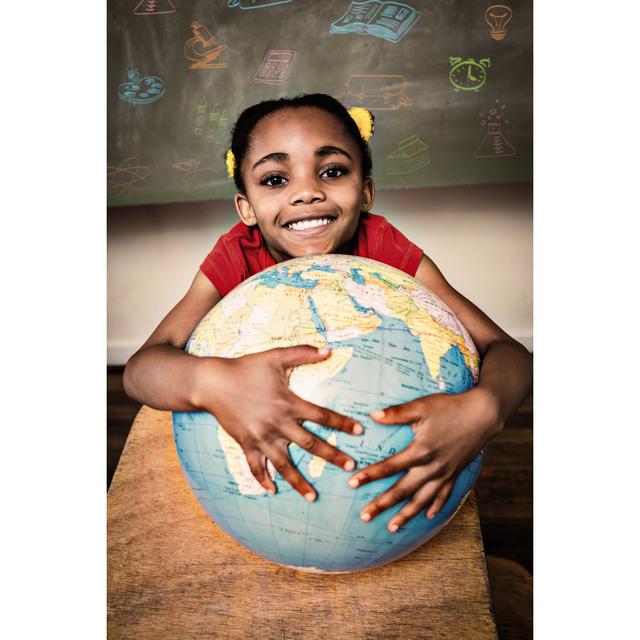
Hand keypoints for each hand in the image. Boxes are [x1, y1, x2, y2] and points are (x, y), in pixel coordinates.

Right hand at [198, 346, 363, 501]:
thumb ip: (302, 354)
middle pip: (310, 444)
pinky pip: (255, 466)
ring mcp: (260, 437)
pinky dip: (263, 479)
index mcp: (288, 403)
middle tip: (351, 468)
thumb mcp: (275, 357)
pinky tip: (272, 490)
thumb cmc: (245, 367)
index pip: (321, 416)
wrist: (212, 383)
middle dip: (332, 456)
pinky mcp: (245, 444)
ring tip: (314, 497)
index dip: (342, 423)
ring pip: (284, 464)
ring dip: (299, 482)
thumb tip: (329, 350)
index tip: (359, 431)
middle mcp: (277, 424)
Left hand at [348, 388, 500, 530]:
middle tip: (364, 516)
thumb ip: (396, 413)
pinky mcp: (456, 473)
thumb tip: (372, 415)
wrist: (483, 414)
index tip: (352, 483)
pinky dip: (435, 507)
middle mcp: (432, 467)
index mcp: (420, 451)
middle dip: (382, 504)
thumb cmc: (450, 407)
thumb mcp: (421, 406)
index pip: (389, 467)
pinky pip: (444, 496)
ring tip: (391, 527)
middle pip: (403, 490)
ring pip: (422, 500)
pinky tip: (427, 516)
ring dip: (406, 515)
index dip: (369, 475)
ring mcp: (445, 473)